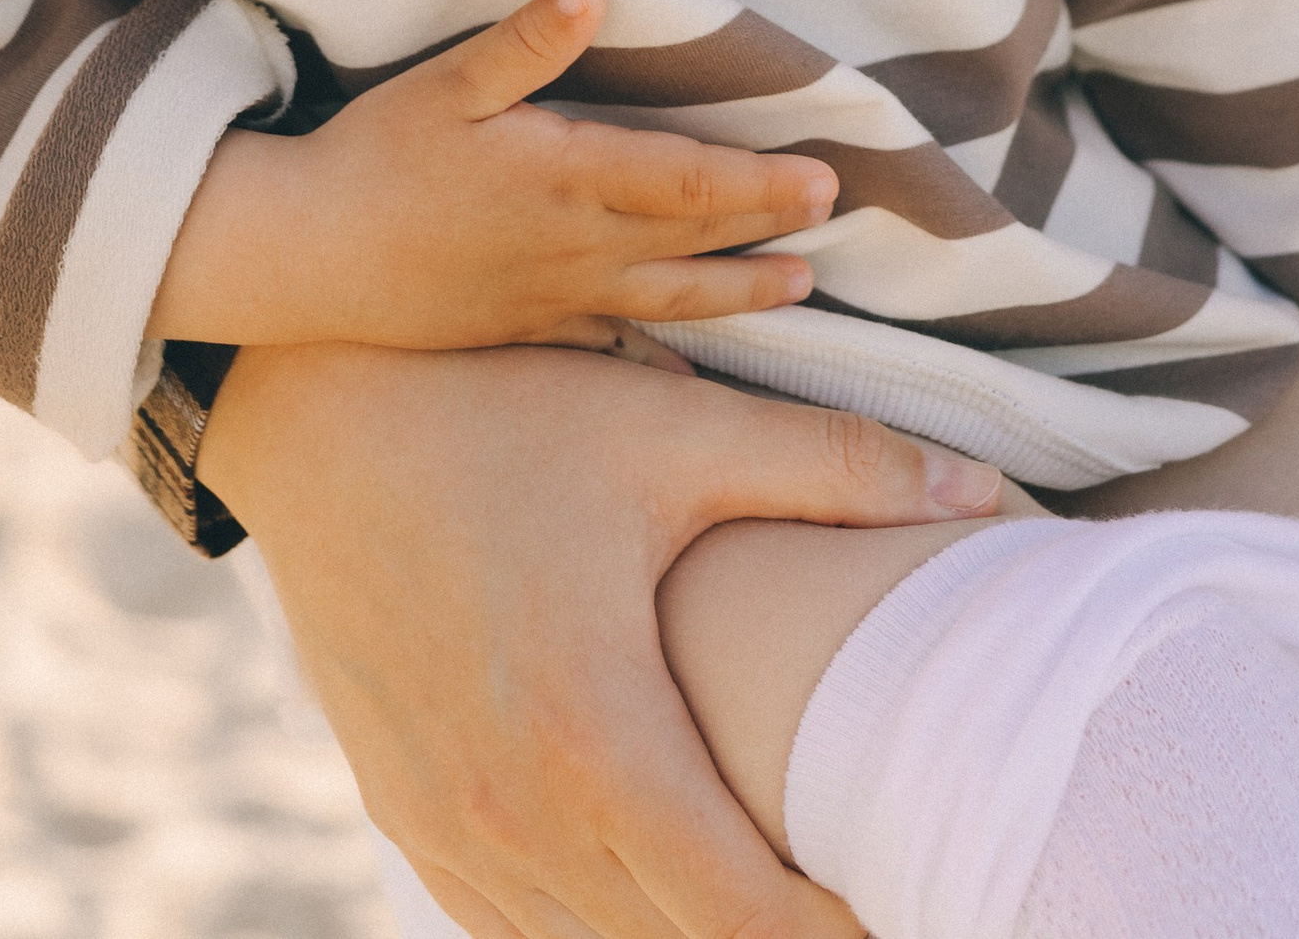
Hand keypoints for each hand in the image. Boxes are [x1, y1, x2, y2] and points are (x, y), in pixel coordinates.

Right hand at [152, 0, 837, 352]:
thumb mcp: (447, 83)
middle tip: (835, 224)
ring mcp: (551, 297)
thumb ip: (527, 41)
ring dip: (737, 295)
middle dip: (768, 233)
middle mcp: (573, 246)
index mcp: (566, 177)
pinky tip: (690, 372)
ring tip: (797, 291)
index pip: (689, 183)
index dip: (762, 183)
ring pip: (666, 300)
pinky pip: (610, 347)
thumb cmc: (373, 157)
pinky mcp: (521, 330)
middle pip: (694, 245)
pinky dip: (661, 356)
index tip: (826, 180)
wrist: (303, 257)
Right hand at [200, 340, 1001, 938]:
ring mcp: (447, 828)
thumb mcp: (673, 430)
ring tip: (776, 894)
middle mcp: (514, 814)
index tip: (909, 896)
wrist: (312, 418)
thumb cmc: (500, 412)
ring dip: (685, 934)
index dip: (837, 932)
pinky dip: (591, 923)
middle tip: (867, 896)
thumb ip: (833, 467)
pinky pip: (510, 925)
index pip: (743, 917)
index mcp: (595, 738)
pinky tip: (649, 881)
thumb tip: (986, 499)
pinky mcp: (406, 814)